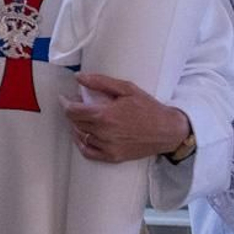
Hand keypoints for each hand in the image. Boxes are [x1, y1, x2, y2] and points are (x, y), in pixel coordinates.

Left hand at [62, 73, 191, 163]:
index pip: (72, 111)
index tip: (64, 98)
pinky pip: (88, 152)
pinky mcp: (113, 156)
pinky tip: (83, 135)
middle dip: (72, 112)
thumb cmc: (149, 108)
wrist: (168, 131)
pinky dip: (81, 143)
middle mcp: (103, 133)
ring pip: (80, 136)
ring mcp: (107, 147)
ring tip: (82, 117)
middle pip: (75, 122)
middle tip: (77, 104)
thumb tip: (78, 77)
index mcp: (105, 115)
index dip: (65, 103)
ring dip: (77, 125)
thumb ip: (100, 82)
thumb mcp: (127, 88)